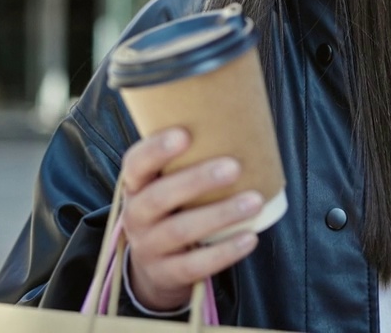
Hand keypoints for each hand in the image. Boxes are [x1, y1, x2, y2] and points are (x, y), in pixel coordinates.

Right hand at [120, 127, 262, 310]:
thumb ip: (190, 160)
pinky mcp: (167, 274)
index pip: (135, 163)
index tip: (185, 133)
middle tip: (234, 166)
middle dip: (197, 180)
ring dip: (219, 215)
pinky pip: (194, 265)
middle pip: (159, 197)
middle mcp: (136, 215)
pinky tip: (250, 237)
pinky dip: (224, 252)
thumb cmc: (174, 210)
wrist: (155, 267)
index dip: (156, 149)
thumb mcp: (168, 185)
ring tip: (254, 201)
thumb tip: (243, 116)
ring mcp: (148, 247)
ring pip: (180, 231)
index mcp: (136, 186)